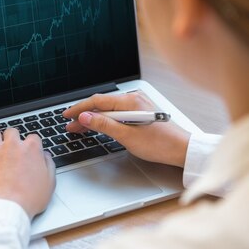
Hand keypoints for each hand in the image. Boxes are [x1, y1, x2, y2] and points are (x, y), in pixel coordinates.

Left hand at [0, 127, 55, 218]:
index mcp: (32, 149)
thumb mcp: (50, 183)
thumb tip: (45, 156)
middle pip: (12, 131)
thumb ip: (49, 165)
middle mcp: (13, 145)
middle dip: (12, 139)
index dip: (31, 145)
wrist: (8, 207)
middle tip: (11, 149)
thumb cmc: (29, 198)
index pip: (33, 137)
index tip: (29, 153)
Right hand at [63, 92, 190, 166]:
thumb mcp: (127, 136)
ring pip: (109, 109)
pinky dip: (106, 119)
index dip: (80, 109)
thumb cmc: (159, 144)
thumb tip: (85, 116)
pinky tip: (100, 125)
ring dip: (94, 117)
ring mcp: (138, 105)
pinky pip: (118, 112)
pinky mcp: (141, 112)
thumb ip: (104, 124)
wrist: (181, 149)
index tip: (67, 115)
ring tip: (81, 127)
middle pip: (102, 104)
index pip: (97, 101)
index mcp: (130, 102)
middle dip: (85, 114)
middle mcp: (134, 99)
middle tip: (71, 126)